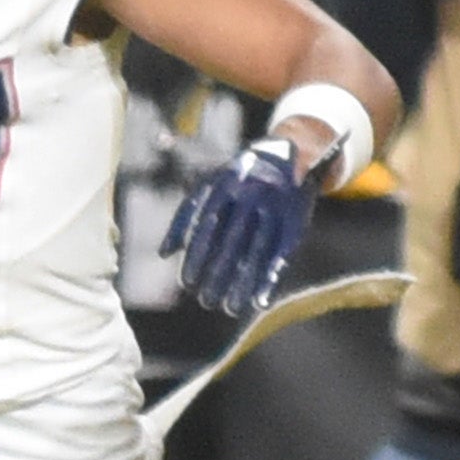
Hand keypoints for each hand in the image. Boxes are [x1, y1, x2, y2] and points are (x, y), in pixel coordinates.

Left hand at [160, 137, 314, 314]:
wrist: (288, 151)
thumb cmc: (237, 176)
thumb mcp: (210, 185)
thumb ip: (186, 217)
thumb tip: (163, 254)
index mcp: (226, 185)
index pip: (207, 227)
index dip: (197, 257)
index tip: (187, 283)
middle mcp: (252, 195)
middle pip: (232, 244)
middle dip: (219, 274)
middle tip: (207, 301)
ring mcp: (276, 208)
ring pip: (257, 252)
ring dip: (244, 283)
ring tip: (230, 308)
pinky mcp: (297, 221)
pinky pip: (283, 254)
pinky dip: (271, 279)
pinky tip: (261, 301)